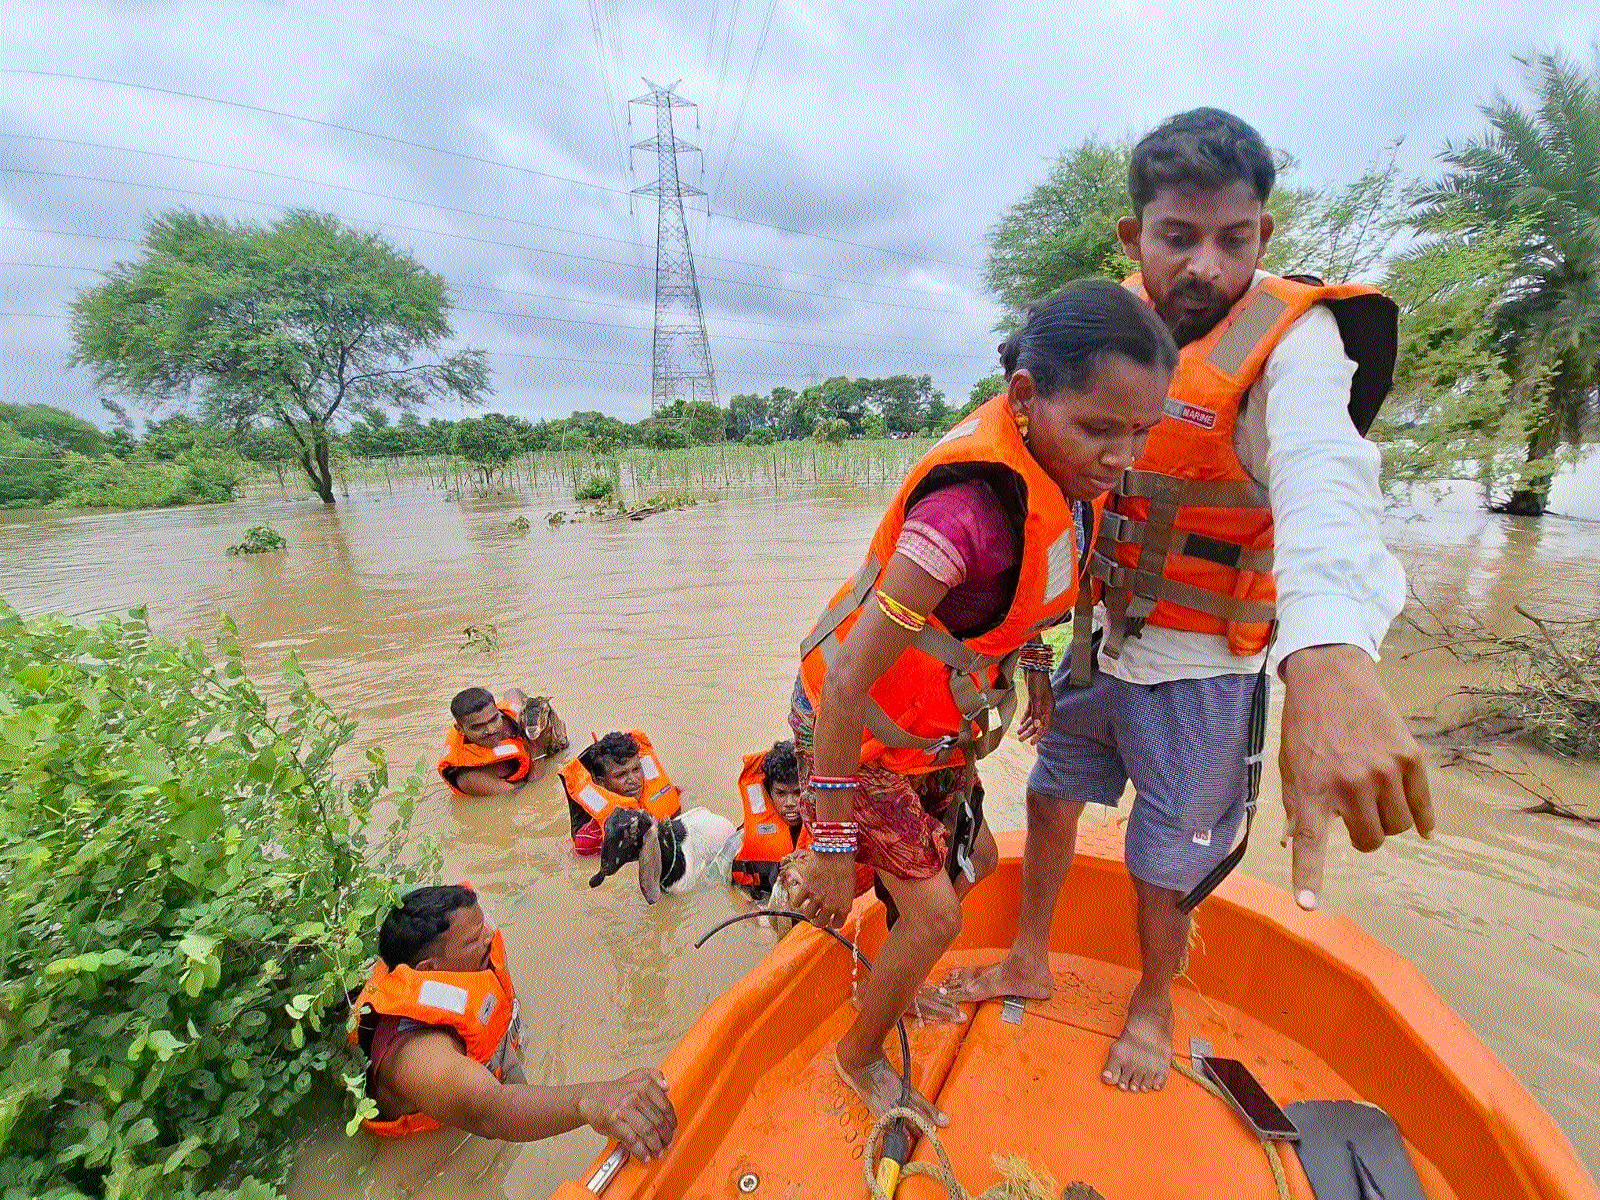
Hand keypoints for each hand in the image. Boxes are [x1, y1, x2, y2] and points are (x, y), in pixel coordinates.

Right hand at [577, 1068, 676, 1162]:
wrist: (590, 1099)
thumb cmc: (615, 1093)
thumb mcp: (636, 1076)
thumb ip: (654, 1076)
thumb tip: (667, 1086)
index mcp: (644, 1085)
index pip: (666, 1107)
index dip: (671, 1122)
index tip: (672, 1130)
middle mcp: (636, 1095)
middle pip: (658, 1121)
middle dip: (665, 1137)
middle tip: (667, 1144)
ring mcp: (625, 1109)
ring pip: (648, 1131)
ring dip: (655, 1146)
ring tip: (657, 1152)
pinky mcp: (615, 1122)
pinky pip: (632, 1140)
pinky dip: (641, 1151)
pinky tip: (645, 1155)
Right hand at [785, 849, 856, 927]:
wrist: (835, 852)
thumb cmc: (845, 866)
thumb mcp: (849, 888)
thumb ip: (843, 900)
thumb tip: (838, 906)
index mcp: (843, 906)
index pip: (837, 924)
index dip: (833, 922)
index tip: (830, 919)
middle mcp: (830, 905)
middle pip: (819, 923)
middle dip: (818, 920)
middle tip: (816, 915)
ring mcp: (817, 898)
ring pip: (808, 915)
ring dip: (808, 911)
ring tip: (809, 905)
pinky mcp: (806, 889)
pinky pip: (797, 903)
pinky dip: (797, 901)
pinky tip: (800, 897)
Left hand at [1015, 668, 1054, 744]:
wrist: (1034, 667)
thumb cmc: (1037, 680)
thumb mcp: (1036, 697)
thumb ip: (1037, 711)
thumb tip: (1038, 726)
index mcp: (1049, 707)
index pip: (1045, 726)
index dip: (1039, 735)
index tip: (1032, 743)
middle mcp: (1045, 707)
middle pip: (1038, 724)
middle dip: (1030, 732)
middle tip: (1021, 739)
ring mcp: (1040, 703)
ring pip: (1033, 719)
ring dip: (1026, 727)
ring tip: (1019, 734)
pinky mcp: (1033, 699)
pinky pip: (1030, 712)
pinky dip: (1025, 718)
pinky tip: (1021, 723)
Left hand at [1279, 644, 1433, 910]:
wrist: (1332, 678)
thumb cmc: (1306, 728)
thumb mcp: (1290, 768)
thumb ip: (1298, 807)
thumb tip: (1294, 845)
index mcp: (1311, 790)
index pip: (1308, 843)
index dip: (1308, 877)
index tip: (1307, 906)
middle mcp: (1348, 785)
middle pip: (1371, 841)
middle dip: (1364, 835)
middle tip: (1355, 813)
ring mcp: (1382, 773)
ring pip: (1399, 827)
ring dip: (1388, 821)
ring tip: (1375, 797)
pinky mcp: (1409, 760)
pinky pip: (1423, 809)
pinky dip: (1422, 819)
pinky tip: (1421, 823)